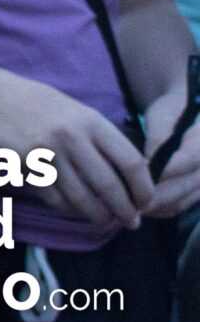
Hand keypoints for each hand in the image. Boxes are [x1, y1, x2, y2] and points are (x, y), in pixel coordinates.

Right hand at [0, 70, 150, 230]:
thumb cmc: (45, 107)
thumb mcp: (80, 113)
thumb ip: (104, 141)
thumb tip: (133, 178)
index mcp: (91, 122)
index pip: (131, 162)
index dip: (143, 188)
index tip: (146, 202)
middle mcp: (71, 138)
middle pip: (108, 186)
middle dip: (124, 211)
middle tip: (131, 222)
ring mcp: (47, 154)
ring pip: (81, 198)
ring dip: (98, 216)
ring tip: (105, 221)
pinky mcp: (27, 168)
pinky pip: (55, 199)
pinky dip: (70, 209)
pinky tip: (77, 210)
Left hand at [143, 78, 199, 217]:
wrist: (189, 117)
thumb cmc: (171, 111)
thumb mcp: (162, 116)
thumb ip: (158, 137)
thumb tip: (148, 162)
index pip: (188, 160)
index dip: (165, 171)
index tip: (139, 178)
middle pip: (185, 187)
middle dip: (155, 196)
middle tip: (127, 200)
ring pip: (183, 201)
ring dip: (157, 207)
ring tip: (129, 207)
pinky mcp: (199, 192)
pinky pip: (182, 206)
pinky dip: (163, 209)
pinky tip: (142, 208)